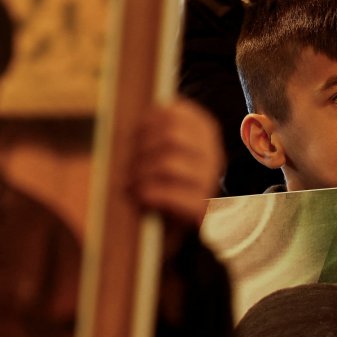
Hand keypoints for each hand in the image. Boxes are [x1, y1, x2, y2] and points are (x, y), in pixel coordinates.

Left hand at [129, 99, 223, 235]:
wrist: (184, 223)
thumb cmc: (167, 182)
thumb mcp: (164, 151)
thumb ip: (152, 132)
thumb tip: (124, 119)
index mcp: (205, 132)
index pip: (176, 113)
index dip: (149, 121)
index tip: (134, 134)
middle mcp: (213, 154)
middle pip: (172, 135)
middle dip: (142, 148)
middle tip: (128, 163)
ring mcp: (209, 181)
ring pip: (169, 164)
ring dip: (142, 173)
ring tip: (130, 183)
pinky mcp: (202, 208)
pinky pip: (171, 195)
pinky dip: (150, 194)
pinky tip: (140, 196)